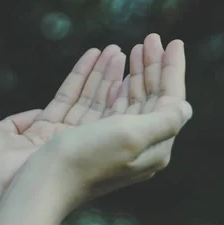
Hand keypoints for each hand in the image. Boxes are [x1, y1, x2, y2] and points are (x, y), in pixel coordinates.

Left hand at [0, 43, 126, 188]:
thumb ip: (20, 120)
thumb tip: (37, 113)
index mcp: (42, 135)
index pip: (67, 101)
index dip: (82, 78)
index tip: (96, 56)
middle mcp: (63, 141)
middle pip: (88, 101)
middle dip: (103, 75)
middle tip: (118, 51)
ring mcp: (75, 144)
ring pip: (98, 105)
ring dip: (109, 77)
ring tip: (120, 52)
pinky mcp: (81, 147)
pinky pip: (95, 112)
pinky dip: (104, 89)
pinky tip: (110, 67)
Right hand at [37, 34, 190, 208]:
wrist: (37, 185)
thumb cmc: (87, 160)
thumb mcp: (134, 136)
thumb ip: (164, 120)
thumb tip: (185, 107)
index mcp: (148, 148)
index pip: (167, 103)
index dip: (172, 71)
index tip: (174, 42)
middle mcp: (125, 144)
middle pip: (143, 98)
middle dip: (148, 67)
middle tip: (149, 39)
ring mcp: (96, 139)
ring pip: (115, 97)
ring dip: (122, 71)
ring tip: (125, 48)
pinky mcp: (69, 133)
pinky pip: (84, 98)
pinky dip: (91, 77)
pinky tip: (95, 58)